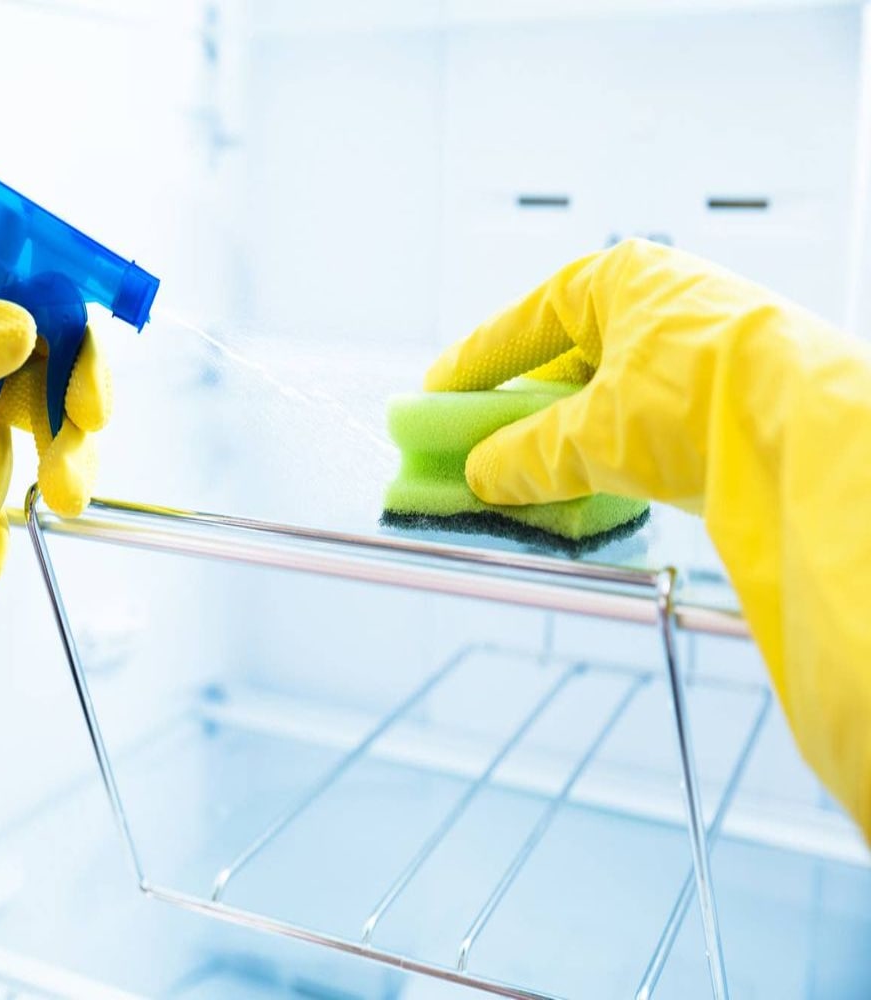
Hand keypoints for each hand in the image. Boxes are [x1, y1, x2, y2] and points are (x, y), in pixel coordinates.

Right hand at [426, 238, 870, 841]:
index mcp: (623, 279)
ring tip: (525, 472)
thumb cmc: (700, 396)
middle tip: (477, 439)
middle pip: (566, 358)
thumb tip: (482, 473)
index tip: (436, 392)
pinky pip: (644, 420)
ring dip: (563, 436)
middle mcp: (663, 301)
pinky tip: (586, 482)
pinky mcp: (725, 393)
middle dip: (520, 406)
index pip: (527, 321)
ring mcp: (697, 346)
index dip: (475, 362)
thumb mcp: (591, 431)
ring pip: (606, 393)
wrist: (809, 432)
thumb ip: (526, 452)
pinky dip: (608, 450)